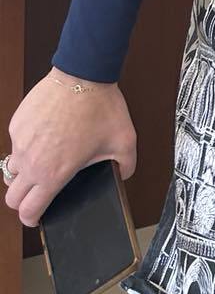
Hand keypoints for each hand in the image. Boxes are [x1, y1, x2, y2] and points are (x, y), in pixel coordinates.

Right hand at [4, 70, 135, 225]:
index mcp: (53, 173)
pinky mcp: (17, 123)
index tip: (38, 217)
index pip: (28, 211)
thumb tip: (123, 175)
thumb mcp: (124, 142)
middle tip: (38, 193)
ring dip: (23, 174)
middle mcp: (31, 161)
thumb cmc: (101, 106)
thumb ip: (125, 166)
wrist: (83, 73)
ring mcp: (20, 142)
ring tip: (41, 165)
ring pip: (11, 170)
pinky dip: (26, 146)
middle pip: (12, 198)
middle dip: (24, 200)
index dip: (32, 219)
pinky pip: (15, 143)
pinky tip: (44, 136)